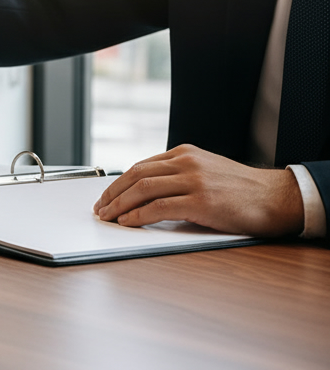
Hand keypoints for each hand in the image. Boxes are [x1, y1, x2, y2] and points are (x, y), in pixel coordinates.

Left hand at [92, 144, 303, 236]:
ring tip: (107, 217)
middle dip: (113, 193)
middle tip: (100, 209)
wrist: (277, 198)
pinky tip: (127, 222)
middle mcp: (186, 163)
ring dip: (119, 205)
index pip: (141, 166)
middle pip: (136, 175)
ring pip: (143, 189)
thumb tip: (145, 191)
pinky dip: (138, 215)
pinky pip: (159, 207)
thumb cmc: (242, 190)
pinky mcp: (201, 201)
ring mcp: (194, 181)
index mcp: (185, 153)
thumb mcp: (206, 171)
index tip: (107, 196)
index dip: (119, 183)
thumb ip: (179, 175)